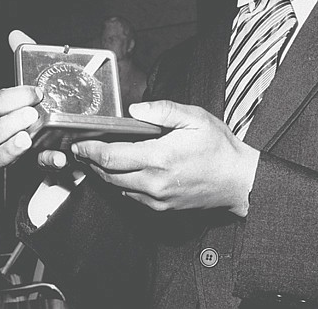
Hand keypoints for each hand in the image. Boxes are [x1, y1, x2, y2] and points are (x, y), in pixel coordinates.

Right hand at [0, 30, 67, 169]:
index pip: (0, 103)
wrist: (81, 119)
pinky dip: (47, 162)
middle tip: (30, 115)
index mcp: (11, 108)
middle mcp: (10, 130)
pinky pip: (37, 167)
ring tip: (28, 139)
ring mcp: (22, 148)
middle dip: (7, 124)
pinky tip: (59, 157)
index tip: (36, 92)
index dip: (14, 97)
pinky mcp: (39, 161)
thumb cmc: (53, 98)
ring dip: (11, 148)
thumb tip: (16, 35)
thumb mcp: (44, 75)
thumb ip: (29, 56)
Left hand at [72, 100, 260, 216]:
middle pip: (108, 175)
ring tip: (100, 159)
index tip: (80, 144)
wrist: (237, 180)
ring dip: (105, 174)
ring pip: (118, 187)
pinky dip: (122, 184)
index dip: (90, 150)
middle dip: (91, 162)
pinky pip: (132, 197)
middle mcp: (154, 181)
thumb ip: (163, 110)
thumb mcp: (195, 118)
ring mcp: (157, 198)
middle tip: (83, 150)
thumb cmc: (219, 147)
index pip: (111, 156)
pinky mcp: (162, 207)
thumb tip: (135, 109)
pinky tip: (125, 172)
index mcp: (159, 157)